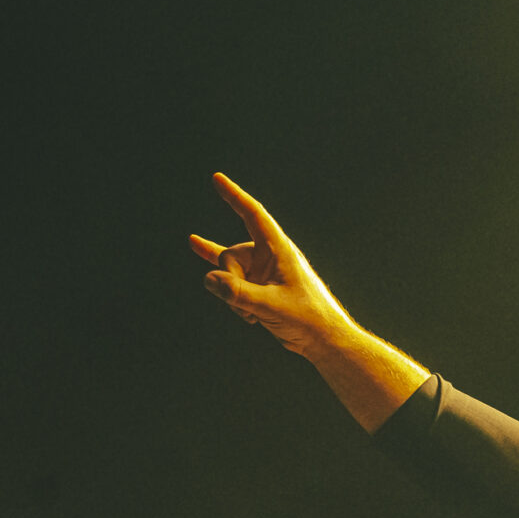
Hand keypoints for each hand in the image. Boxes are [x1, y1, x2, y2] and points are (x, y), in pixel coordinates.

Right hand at [189, 173, 355, 360]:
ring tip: (253, 316)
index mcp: (280, 250)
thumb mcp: (270, 306)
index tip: (217, 178)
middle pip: (231, 255)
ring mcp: (263, 272)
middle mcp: (270, 256)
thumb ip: (239, 294)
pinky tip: (195, 242)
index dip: (234, 196)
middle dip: (230, 280)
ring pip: (229, 274)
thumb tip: (209, 280)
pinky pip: (230, 277)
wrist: (323, 339)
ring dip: (232, 296)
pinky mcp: (259, 287)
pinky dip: (221, 277)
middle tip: (249, 305)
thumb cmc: (307, 318)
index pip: (253, 215)